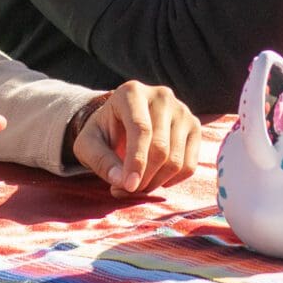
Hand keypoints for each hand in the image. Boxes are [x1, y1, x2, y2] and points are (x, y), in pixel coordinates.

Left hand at [72, 80, 203, 194]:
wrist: (121, 122)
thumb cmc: (103, 132)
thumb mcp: (88, 144)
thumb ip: (100, 160)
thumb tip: (122, 181)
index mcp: (132, 92)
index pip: (141, 129)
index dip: (136, 161)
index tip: (129, 186)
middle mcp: (162, 96)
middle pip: (160, 148)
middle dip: (144, 177)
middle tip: (127, 189)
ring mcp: (182, 110)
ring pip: (176, 160)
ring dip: (156, 183)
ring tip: (137, 186)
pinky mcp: (194, 127)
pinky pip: (189, 165)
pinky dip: (172, 181)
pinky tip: (155, 179)